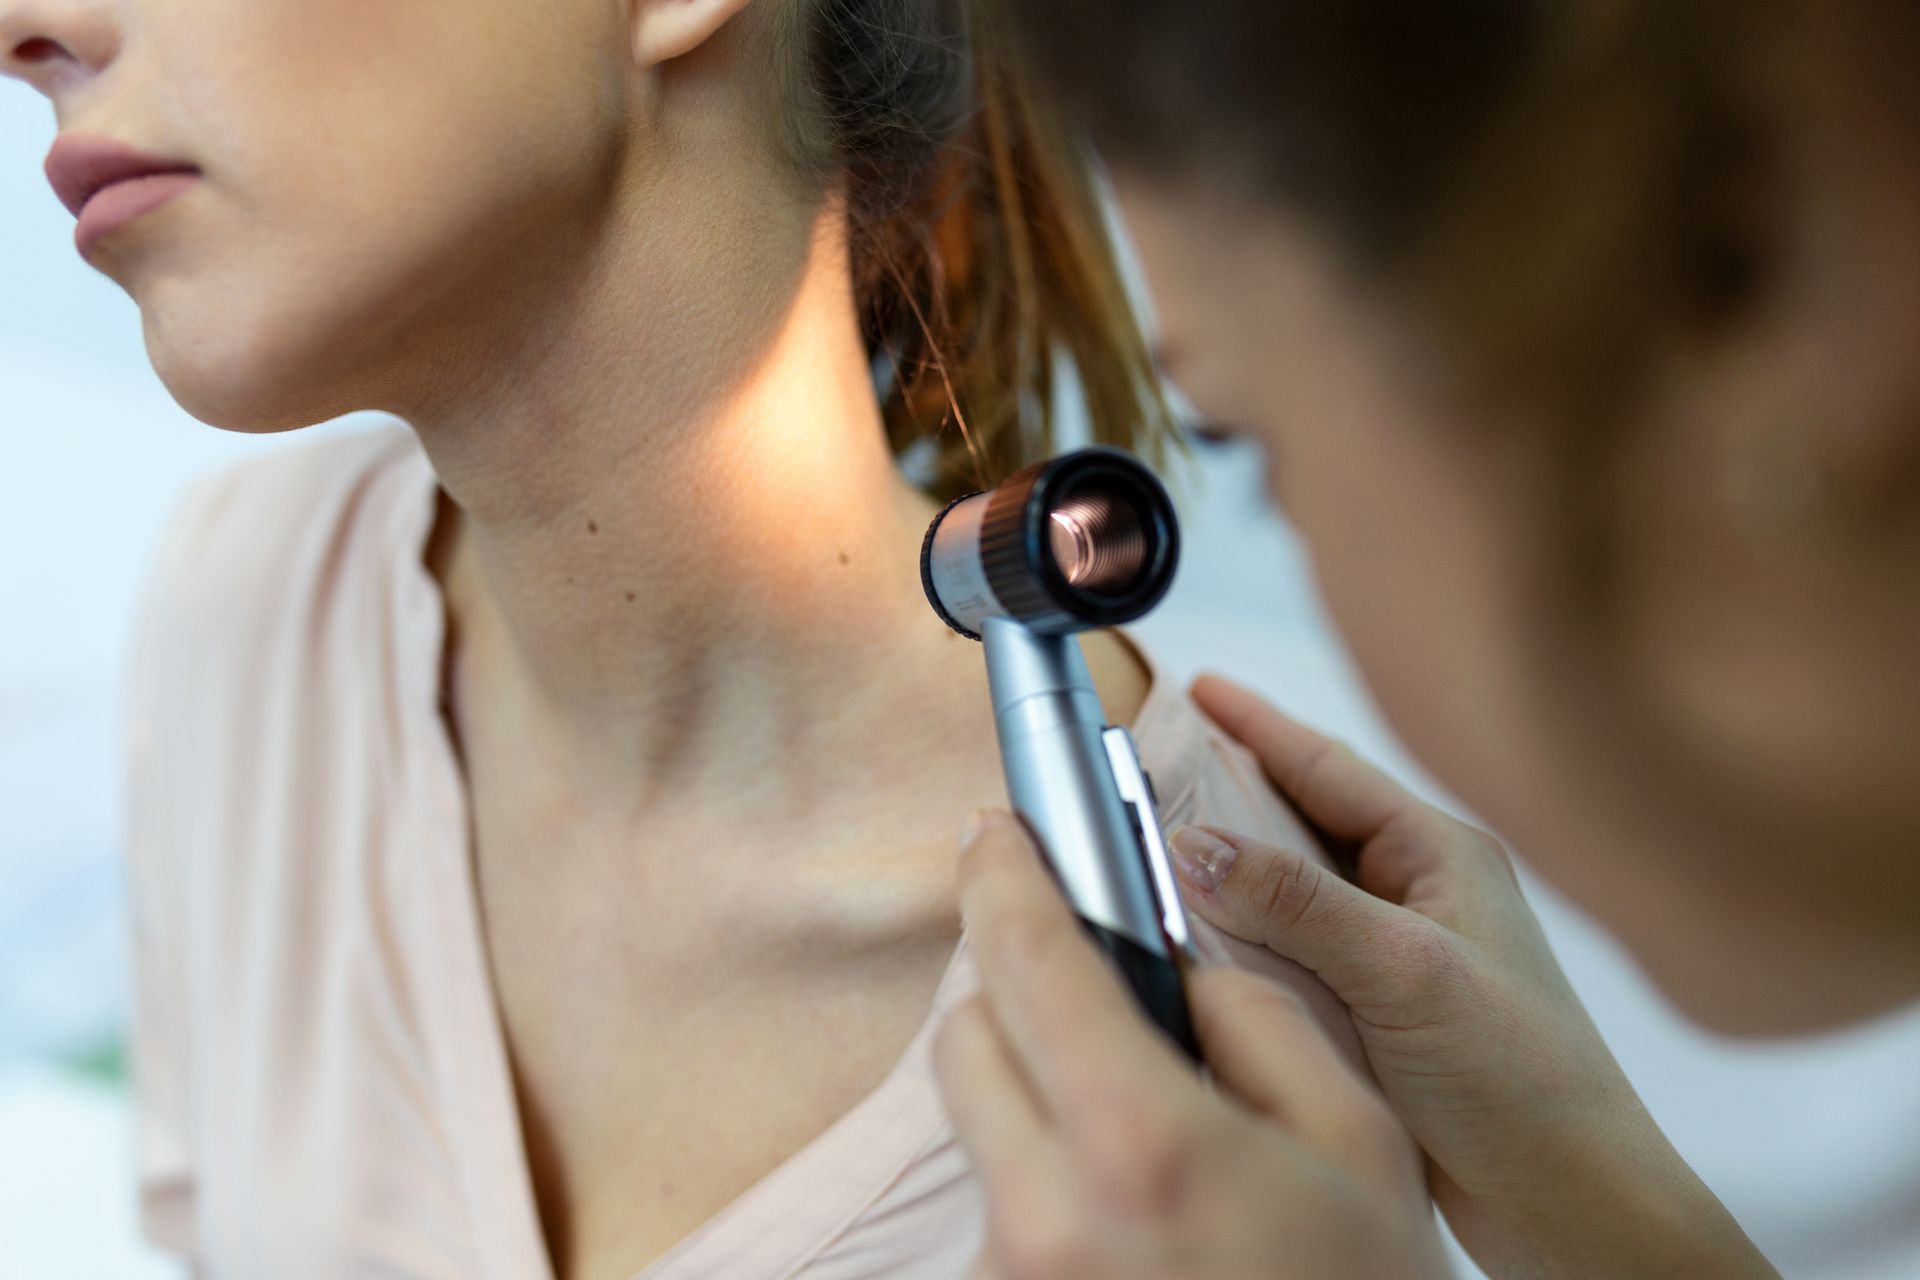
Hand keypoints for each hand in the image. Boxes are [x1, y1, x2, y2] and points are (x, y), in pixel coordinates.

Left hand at [935, 808, 1449, 1279]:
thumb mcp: (1363, 1149)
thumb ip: (1264, 1024)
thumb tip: (1183, 959)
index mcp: (1139, 1146)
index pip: (1028, 963)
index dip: (1005, 878)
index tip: (993, 833)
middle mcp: (1047, 1216)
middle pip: (967, 1039)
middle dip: (1010, 987)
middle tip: (1077, 974)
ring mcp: (1015, 1277)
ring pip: (980, 1128)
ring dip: (1030, 1089)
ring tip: (1134, 1117)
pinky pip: (1001, 1206)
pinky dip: (1044, 1171)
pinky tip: (1129, 1200)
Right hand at [1179, 674, 1777, 1279]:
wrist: (1570, 1201)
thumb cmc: (1526, 1082)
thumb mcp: (1404, 972)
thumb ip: (1298, 903)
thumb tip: (1198, 846)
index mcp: (1438, 855)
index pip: (1327, 767)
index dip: (1256, 725)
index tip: (1196, 688)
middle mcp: (1413, 894)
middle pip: (1296, 823)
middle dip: (1223, 795)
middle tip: (1147, 773)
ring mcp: (1390, 955)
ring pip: (1284, 895)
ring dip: (1225, 879)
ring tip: (1150, 855)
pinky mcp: (1370, 1016)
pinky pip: (1286, 959)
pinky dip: (1237, 949)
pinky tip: (1192, 952)